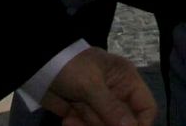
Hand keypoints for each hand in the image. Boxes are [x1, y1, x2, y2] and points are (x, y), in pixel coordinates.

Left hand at [40, 48, 156, 125]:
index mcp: (126, 81)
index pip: (146, 108)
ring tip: (74, 114)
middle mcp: (117, 94)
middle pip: (124, 122)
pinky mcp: (83, 113)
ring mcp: (100, 105)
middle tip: (90, 118)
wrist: (39, 65)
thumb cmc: (71, 67)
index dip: (141, 124)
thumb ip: (112, 108)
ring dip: (89, 124)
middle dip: (106, 124)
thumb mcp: (91, 85)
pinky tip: (68, 119)